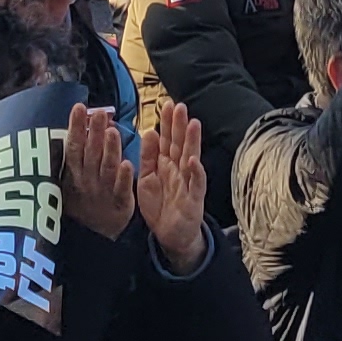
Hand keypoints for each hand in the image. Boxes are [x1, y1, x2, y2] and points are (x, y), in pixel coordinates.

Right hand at [57, 101, 134, 238]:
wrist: (98, 233)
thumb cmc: (87, 196)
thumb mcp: (76, 175)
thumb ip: (81, 151)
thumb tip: (82, 121)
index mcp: (75, 172)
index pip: (74, 146)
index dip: (75, 128)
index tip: (78, 107)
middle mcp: (88, 180)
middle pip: (91, 154)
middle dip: (94, 133)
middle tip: (99, 113)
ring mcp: (103, 192)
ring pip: (106, 169)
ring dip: (109, 151)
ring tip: (112, 132)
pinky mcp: (120, 203)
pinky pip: (121, 189)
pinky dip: (124, 178)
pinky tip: (128, 164)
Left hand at [134, 110, 206, 269]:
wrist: (169, 235)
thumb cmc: (159, 206)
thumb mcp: (146, 179)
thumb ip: (148, 157)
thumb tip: (149, 132)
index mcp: (165, 164)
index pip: (167, 139)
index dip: (167, 123)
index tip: (167, 104)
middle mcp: (179, 169)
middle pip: (179, 144)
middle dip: (180, 125)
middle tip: (179, 105)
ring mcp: (188, 182)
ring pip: (190, 158)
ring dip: (192, 141)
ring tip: (192, 123)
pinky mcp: (194, 198)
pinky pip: (196, 183)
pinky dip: (195, 172)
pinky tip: (193, 160)